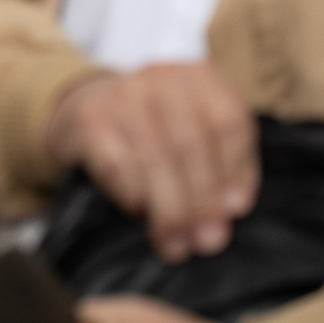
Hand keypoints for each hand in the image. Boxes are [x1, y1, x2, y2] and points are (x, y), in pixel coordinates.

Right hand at [47, 63, 258, 262]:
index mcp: (198, 77)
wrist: (86, 108)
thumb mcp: (196, 132)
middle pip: (192, 146)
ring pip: (156, 161)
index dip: (237, 170)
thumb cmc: (156, 130)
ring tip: (175, 244)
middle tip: (207, 242)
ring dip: (170, 213)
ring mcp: (121, 95)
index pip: (229, 121)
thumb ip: (220, 166)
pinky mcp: (90, 119)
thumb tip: (231, 210)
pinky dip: (133, 198)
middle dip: (202, 203)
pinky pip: (119, 167)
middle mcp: (159, 77)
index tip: (236, 210)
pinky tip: (139, 213)